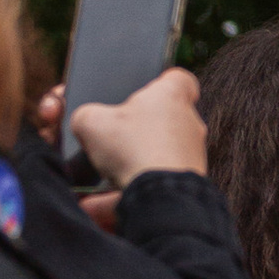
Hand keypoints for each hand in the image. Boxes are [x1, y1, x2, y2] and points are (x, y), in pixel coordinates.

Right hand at [66, 67, 208, 190]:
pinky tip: (101, 201)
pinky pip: (156, 181)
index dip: (160, 82)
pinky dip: (132, 188)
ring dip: (132, 161)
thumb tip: (86, 122)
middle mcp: (190, 122)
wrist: (161, 197)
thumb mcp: (92, 122)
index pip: (178, 78)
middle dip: (137, 126)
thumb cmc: (132, 149)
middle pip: (164, 117)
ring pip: (159, 152)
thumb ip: (86, 115)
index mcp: (172, 95)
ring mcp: (193, 154)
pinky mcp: (189, 182)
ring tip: (104, 171)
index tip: (144, 91)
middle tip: (113, 134)